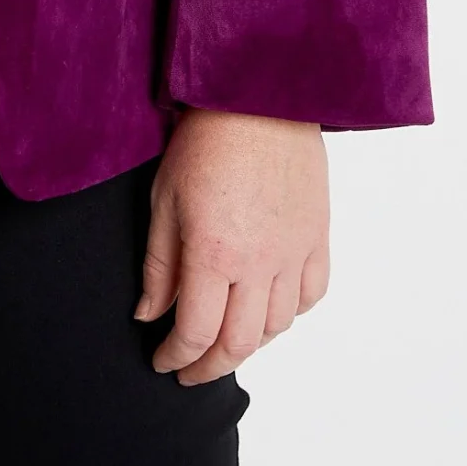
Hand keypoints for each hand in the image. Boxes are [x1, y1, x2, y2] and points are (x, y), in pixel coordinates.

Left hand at [135, 107, 328, 385]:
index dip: (176, 357)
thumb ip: (158, 265)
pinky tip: (269, 311)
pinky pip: (312, 295)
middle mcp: (260, 263)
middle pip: (240, 344)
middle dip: (210, 367)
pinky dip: (290, 314)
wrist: (261, 94)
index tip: (162, 363)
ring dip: (249, 346)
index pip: (196, 333)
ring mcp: (295, 252)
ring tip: (225, 343)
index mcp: (214, 254)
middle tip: (191, 371)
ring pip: (277, 327)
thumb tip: (148, 315)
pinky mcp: (317, 236)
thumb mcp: (164, 199)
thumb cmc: (205, 139)